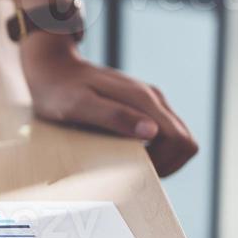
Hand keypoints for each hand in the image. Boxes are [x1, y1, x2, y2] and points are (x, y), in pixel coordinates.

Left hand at [21, 35, 197, 176]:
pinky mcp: (141, 106)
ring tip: (129, 162)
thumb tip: (151, 131)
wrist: (52, 67)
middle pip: (185, 141)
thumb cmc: (59, 91)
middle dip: (166, 163)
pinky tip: (127, 152)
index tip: (136, 169)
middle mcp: (152, 99)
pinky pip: (162, 133)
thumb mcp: (79, 106)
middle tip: (134, 170)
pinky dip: (153, 149)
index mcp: (143, 100)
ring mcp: (149, 101)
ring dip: (161, 157)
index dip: (165, 163)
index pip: (179, 141)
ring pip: (177, 138)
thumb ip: (114, 117)